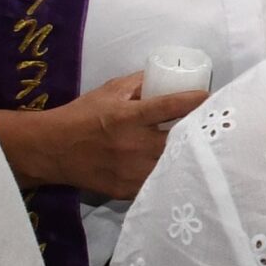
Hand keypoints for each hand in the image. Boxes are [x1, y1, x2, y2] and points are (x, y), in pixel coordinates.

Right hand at [50, 73, 204, 199]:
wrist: (51, 149)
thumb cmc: (82, 116)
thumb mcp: (109, 92)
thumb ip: (139, 83)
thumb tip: (168, 76)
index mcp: (128, 117)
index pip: (170, 107)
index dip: (194, 101)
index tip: (209, 98)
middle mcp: (132, 145)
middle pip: (179, 141)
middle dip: (198, 133)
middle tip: (214, 127)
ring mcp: (130, 170)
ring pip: (173, 165)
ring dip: (188, 157)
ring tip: (205, 150)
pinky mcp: (126, 189)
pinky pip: (158, 183)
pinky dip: (171, 176)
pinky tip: (183, 170)